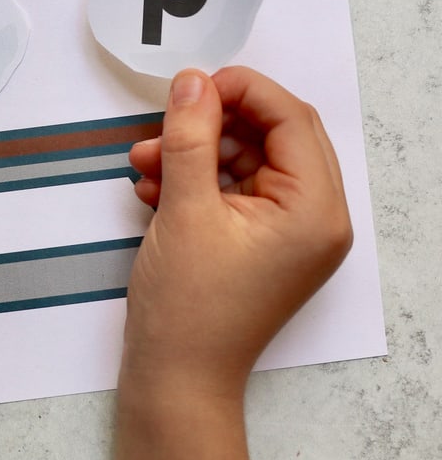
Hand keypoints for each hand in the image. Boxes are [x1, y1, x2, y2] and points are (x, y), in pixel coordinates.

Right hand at [123, 66, 352, 401]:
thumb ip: (190, 136)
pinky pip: (236, 190)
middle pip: (273, 136)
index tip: (192, 84)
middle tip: (166, 121)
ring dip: (196, 152)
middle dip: (213, 123)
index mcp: (315, 210)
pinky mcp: (263, 245)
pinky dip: (196, 180)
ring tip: (145, 160)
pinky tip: (154, 186)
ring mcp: (290, 234)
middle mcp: (315, 219)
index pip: (290, 119)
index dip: (241, 90)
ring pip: (248, 161)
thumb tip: (193, 82)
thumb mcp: (184, 208)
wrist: (176, 378)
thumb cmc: (188, 306)